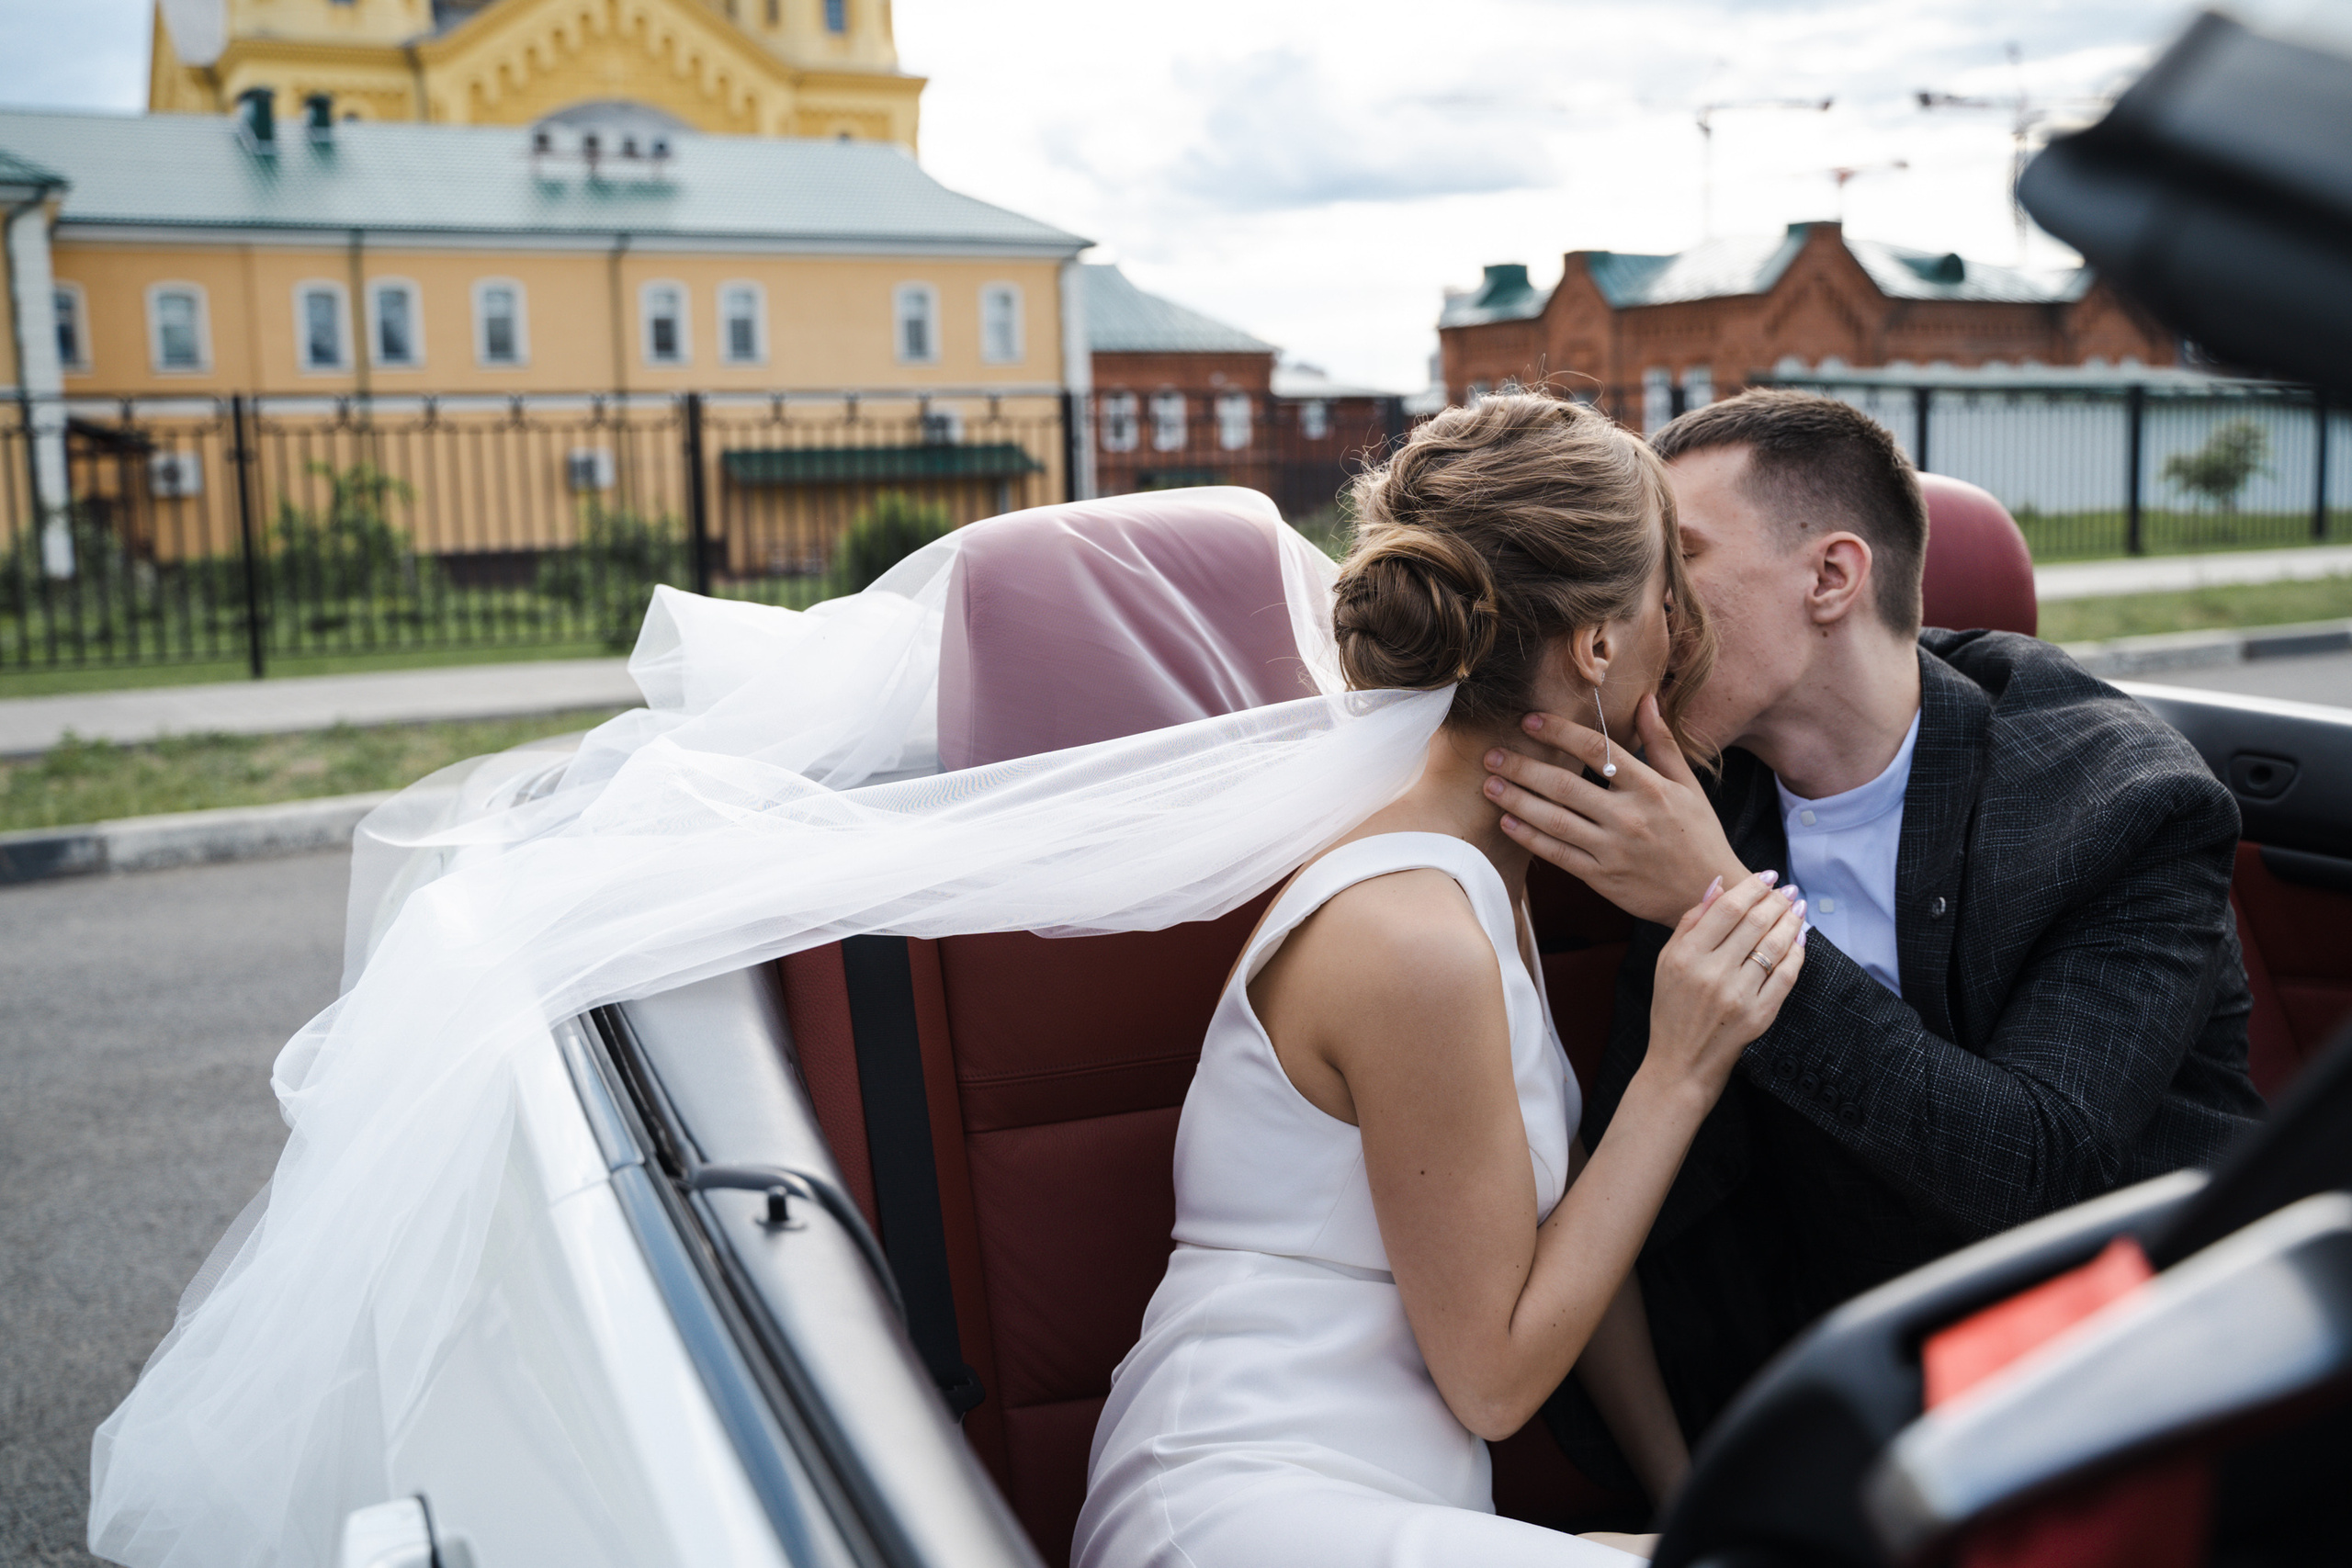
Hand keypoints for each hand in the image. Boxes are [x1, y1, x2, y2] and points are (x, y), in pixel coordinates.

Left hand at [1484, 693, 1747, 923]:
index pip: (1596, 750)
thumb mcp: (1688, 786)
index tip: (1529, 720)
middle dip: (1523, 767)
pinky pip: (1557, 854)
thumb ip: (1661, 742)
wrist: (1710, 895)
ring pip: (1554, 820)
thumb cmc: (1699, 836)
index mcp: (1650, 788)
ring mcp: (1612, 849)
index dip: (1558, 732)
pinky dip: (1529, 837)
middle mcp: (1628, 817)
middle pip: (1564, 785)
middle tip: (1491, 753)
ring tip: (1489, 784)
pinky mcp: (1601, 878)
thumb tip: (1647, 699)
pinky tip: (1507, 822)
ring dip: (1516, 800)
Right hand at [1644, 870, 1806, 1092]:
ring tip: (1797, 908)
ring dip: (1792, 921)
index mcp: (1686, 955)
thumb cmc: (1672, 1009)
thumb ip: (1691, 922)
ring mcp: (1738, 995)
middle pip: (1755, 922)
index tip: (1768, 876)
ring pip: (1775, 946)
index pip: (1727, 908)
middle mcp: (1711, 973)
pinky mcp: (1759, 1016)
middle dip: (1777, 900)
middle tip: (1788, 890)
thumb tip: (1718, 885)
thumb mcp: (1667, 961)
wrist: (1681, 1062)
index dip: (1752, 887)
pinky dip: (1797, 954)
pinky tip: (1800, 940)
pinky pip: (1786, 976)